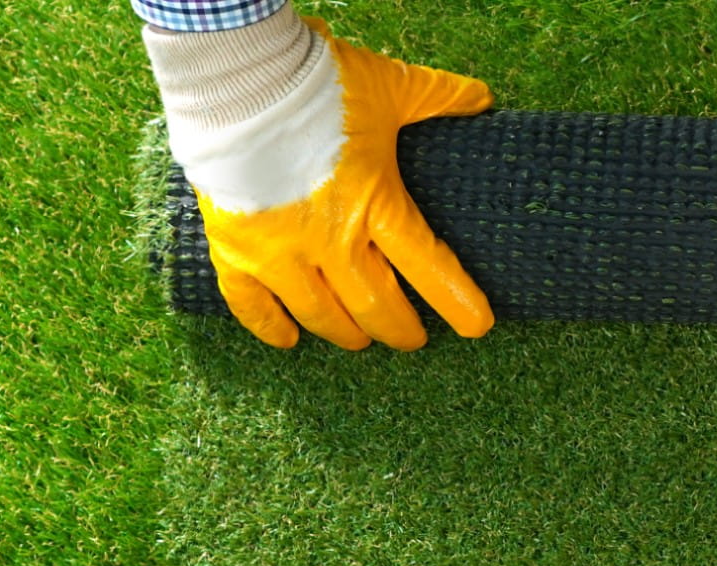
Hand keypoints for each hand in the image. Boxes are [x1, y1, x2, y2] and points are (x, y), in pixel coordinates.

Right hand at [173, 18, 494, 349]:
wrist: (235, 74)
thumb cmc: (317, 80)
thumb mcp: (389, 86)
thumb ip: (437, 96)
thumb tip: (482, 99)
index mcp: (376, 204)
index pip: (429, 268)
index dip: (457, 302)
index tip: (477, 325)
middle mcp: (330, 239)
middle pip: (375, 306)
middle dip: (399, 328)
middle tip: (412, 337)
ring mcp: (279, 251)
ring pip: (320, 315)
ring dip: (345, 333)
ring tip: (359, 338)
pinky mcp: (234, 248)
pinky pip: (251, 305)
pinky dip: (271, 327)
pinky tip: (289, 339)